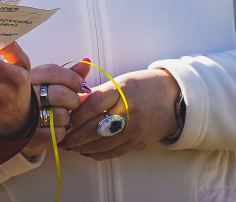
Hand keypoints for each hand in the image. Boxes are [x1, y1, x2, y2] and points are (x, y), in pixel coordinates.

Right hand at [21, 60, 91, 156]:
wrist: (16, 130)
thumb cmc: (38, 102)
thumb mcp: (49, 84)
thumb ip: (68, 74)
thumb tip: (86, 62)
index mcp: (29, 78)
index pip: (54, 71)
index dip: (73, 78)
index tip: (83, 86)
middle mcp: (24, 95)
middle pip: (61, 94)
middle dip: (73, 100)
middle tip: (72, 104)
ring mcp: (26, 116)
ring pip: (61, 115)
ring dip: (66, 118)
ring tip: (60, 117)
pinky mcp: (31, 137)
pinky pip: (58, 133)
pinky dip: (61, 132)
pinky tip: (55, 128)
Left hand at [60, 68, 180, 160]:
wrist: (174, 98)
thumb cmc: (144, 86)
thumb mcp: (120, 82)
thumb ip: (97, 94)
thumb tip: (73, 105)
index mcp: (122, 91)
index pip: (93, 105)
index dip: (76, 115)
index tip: (65, 119)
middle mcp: (129, 111)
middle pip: (95, 128)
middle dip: (75, 136)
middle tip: (62, 137)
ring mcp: (135, 130)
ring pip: (103, 144)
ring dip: (83, 147)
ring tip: (70, 145)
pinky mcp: (138, 143)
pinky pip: (114, 152)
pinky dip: (97, 153)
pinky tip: (86, 150)